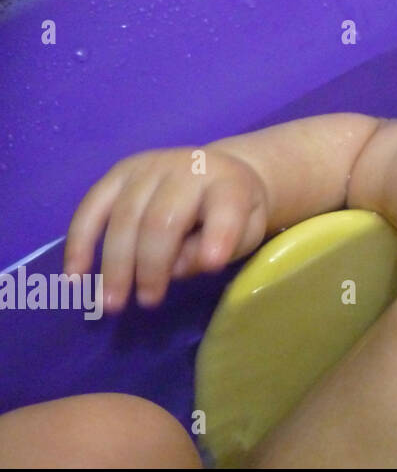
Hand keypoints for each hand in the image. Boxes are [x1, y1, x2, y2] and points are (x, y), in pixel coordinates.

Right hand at [64, 147, 269, 312]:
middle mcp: (186, 168)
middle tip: (149, 302)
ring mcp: (148, 168)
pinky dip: (80, 243)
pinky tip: (76, 276)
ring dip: (114, 264)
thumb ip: (223, 246)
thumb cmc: (234, 210)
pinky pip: (92, 208)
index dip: (218, 236)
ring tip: (112, 303)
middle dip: (152, 264)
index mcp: (227, 182)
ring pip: (123, 217)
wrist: (217, 170)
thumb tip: (177, 267)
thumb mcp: (246, 229)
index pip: (224, 207)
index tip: (213, 265)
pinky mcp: (118, 174)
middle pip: (162, 218)